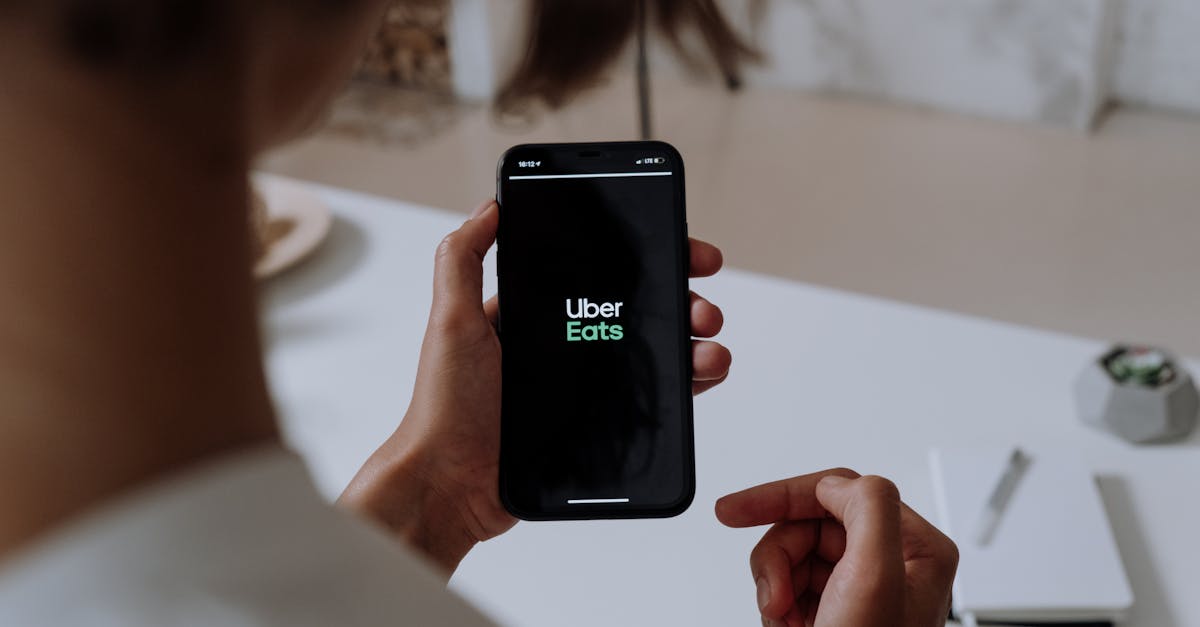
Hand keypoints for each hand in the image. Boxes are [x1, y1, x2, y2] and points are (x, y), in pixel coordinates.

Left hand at [339, 199, 731, 574]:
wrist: (453, 485)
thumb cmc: (446, 406)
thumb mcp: (451, 320)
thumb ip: (463, 260)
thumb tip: (491, 205)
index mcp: (535, 313)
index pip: (600, 271)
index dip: (645, 255)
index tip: (681, 247)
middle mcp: (564, 344)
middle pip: (639, 308)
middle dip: (682, 297)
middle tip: (702, 303)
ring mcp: (585, 384)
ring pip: (656, 350)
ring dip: (693, 339)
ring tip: (709, 341)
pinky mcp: (599, 422)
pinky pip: (654, 397)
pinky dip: (687, 383)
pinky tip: (703, 375)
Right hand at [715, 469, 957, 626]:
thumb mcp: (874, 577)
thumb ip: (868, 507)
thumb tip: (837, 483)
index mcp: (916, 547)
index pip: (840, 489)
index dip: (782, 496)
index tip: (735, 510)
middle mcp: (893, 562)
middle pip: (810, 523)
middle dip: (778, 555)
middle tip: (772, 592)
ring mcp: (862, 587)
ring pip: (793, 553)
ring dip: (774, 583)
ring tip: (783, 618)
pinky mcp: (836, 608)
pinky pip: (789, 582)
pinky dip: (776, 603)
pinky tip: (787, 626)